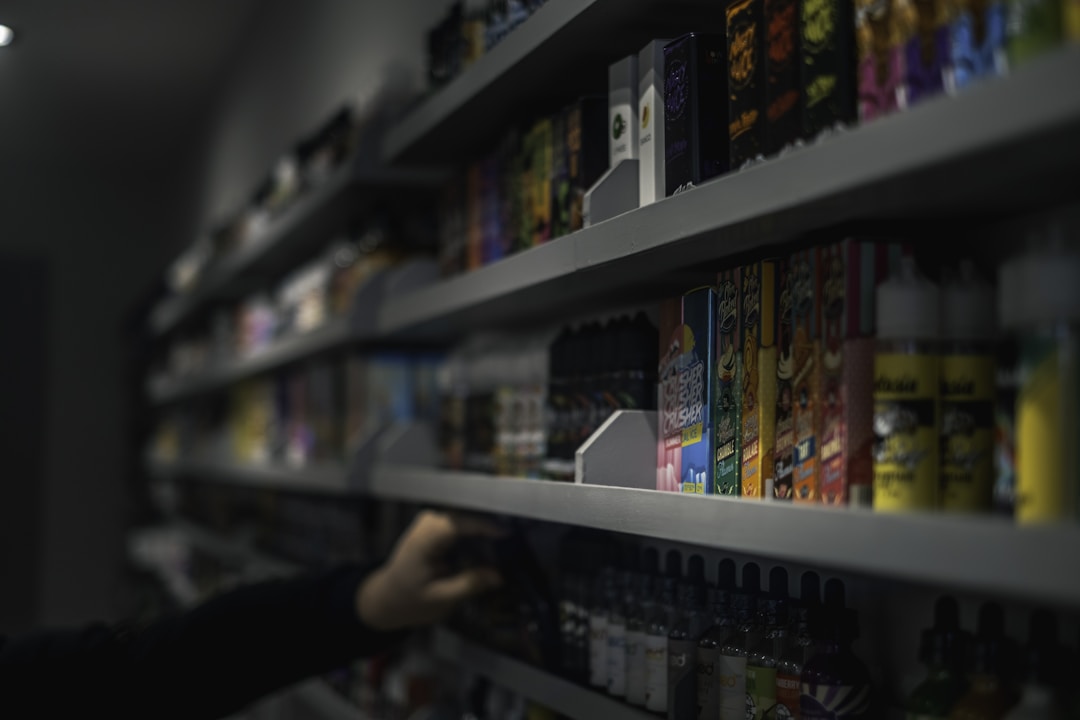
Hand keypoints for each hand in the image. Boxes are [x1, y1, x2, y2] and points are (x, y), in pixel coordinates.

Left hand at [356, 510, 502, 630]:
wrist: (386, 599)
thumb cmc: (409, 600)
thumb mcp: (440, 599)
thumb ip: (468, 585)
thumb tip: (499, 576)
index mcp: (425, 539)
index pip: (461, 523)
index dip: (486, 526)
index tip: (509, 535)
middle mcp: (428, 523)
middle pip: (465, 515)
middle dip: (489, 525)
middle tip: (514, 539)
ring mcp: (430, 522)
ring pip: (464, 517)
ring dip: (484, 527)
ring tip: (507, 541)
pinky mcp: (435, 527)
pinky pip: (460, 523)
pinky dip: (475, 532)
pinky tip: (491, 543)